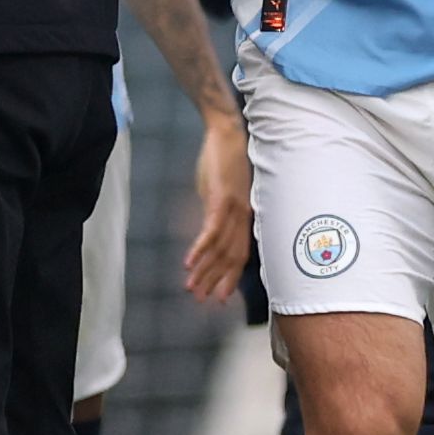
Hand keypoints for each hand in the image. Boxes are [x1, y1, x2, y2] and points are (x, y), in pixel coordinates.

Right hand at [183, 112, 251, 303]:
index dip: (230, 277)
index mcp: (244, 215)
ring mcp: (234, 209)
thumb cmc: (223, 159)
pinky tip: (188, 263)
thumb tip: (207, 227)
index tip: (221, 296)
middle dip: (216, 281)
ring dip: (204, 271)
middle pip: (230, 257)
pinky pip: (210, 230)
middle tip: (204, 302)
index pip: (239, 254)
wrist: (227, 132)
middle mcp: (243, 216)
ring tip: (192, 289)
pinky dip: (199, 249)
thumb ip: (216, 211)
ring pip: (220, 249)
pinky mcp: (222, 199)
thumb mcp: (218, 190)